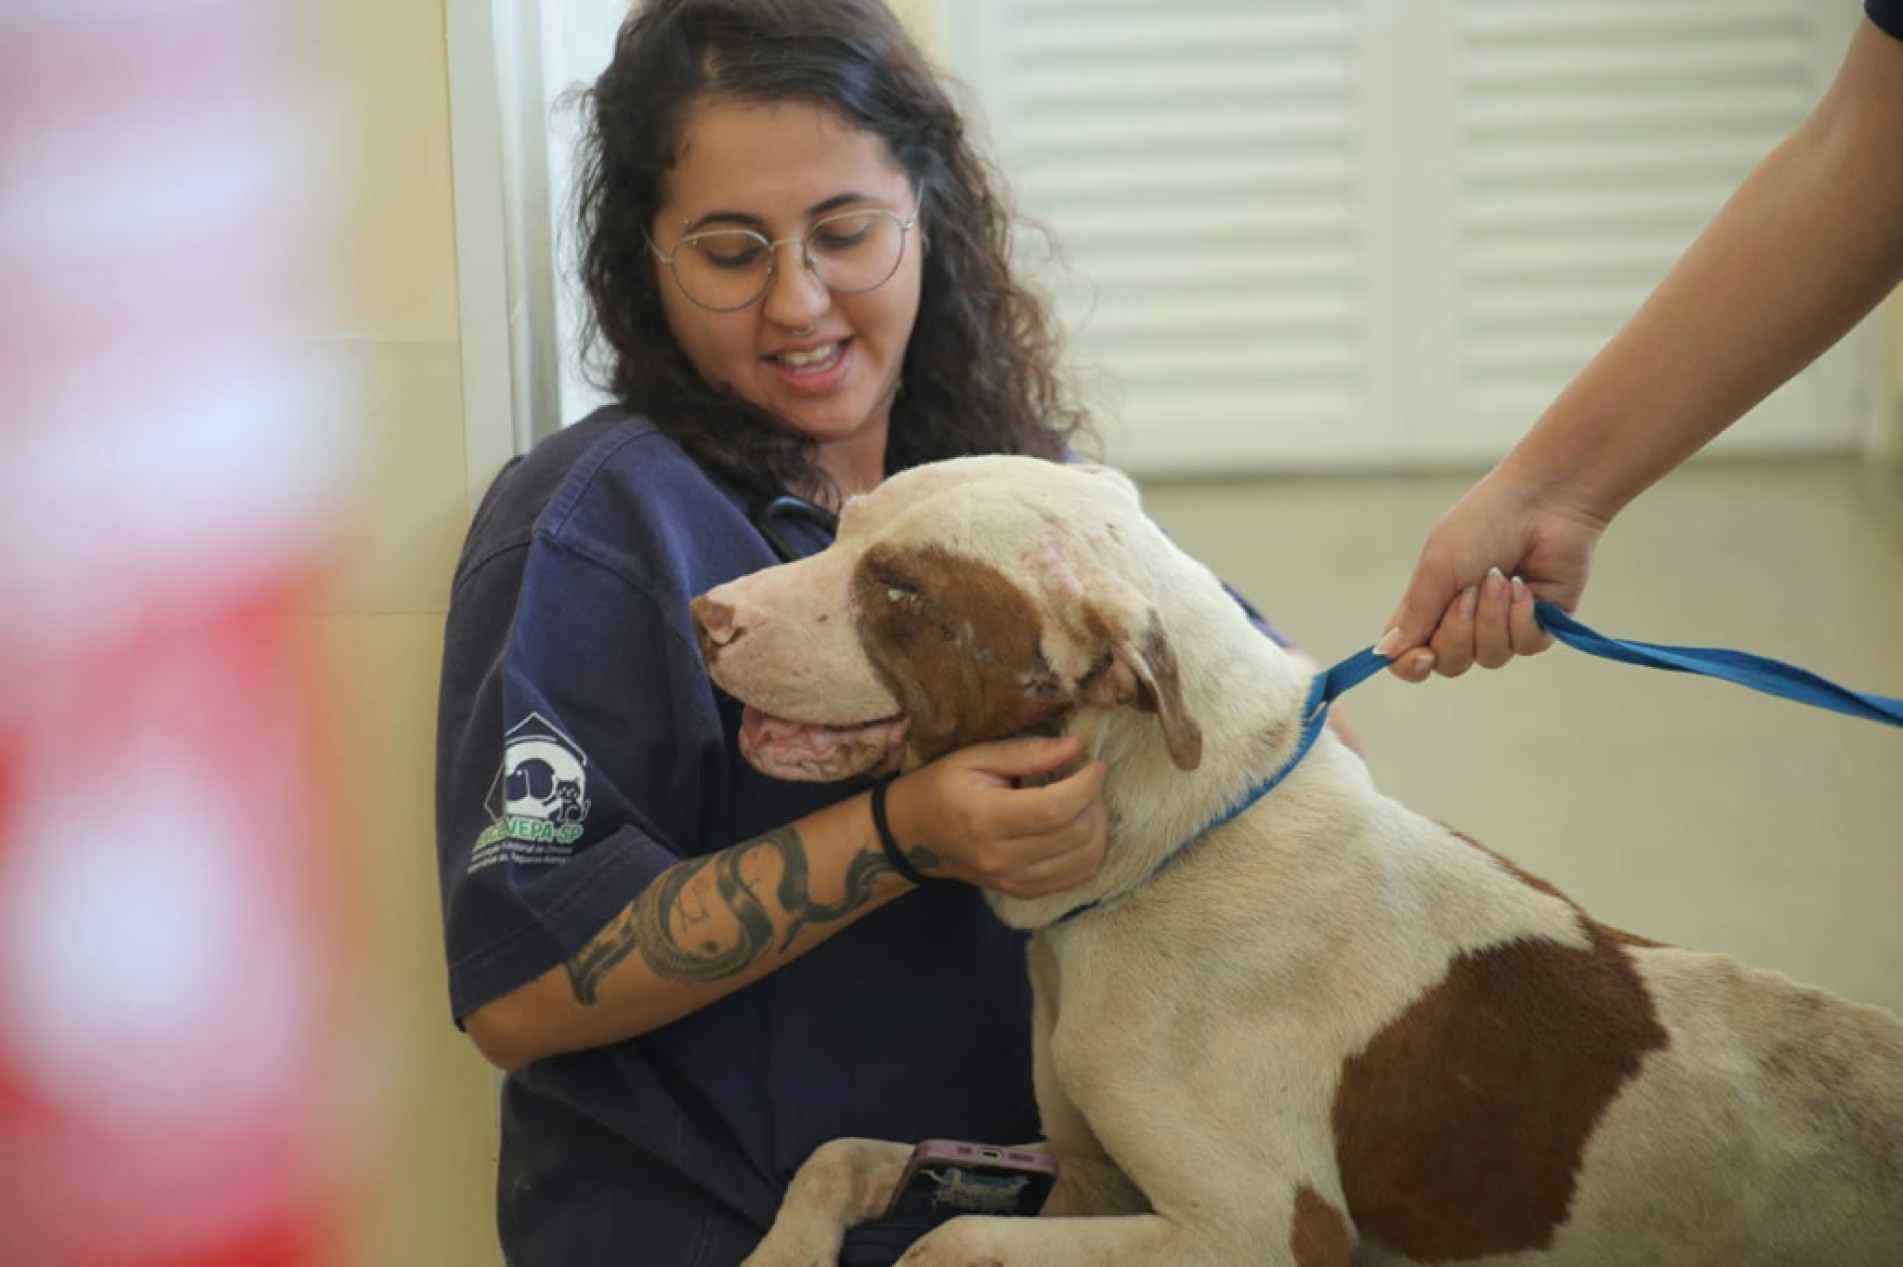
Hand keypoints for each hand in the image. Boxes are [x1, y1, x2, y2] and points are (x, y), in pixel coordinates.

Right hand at [884, 736, 1107, 897]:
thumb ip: (1026, 752)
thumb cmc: (941, 787)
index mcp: (985, 819)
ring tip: (1086, 803)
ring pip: (1085, 861)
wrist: (914, 835)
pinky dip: (1089, 852)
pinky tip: (1078, 828)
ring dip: (1098, 828)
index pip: (1055, 808)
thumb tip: (1075, 747)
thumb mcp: (974, 757)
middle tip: (1087, 779)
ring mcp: (1012, 881)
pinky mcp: (1022, 892)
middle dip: (1095, 802)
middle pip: (1076, 835)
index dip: (1087, 785)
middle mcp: (1001, 858)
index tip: (1096, 764)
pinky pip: (1076, 878)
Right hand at [1377, 465, 1606, 681]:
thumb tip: (1385, 653)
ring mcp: (1504, 625)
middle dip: (1459, 630)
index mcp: (1431, 606)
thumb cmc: (1483, 523)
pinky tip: (1525, 585)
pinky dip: (1522, 615)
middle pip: (1451, 664)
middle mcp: (1464, 621)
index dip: (1411, 666)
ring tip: (1501, 577)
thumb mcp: (1438, 566)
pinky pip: (1524, 646)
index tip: (1421, 656)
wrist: (1543, 502)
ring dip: (1492, 616)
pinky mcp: (1541, 625)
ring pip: (1490, 657)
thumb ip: (1414, 613)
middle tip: (1470, 590)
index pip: (1409, 657)